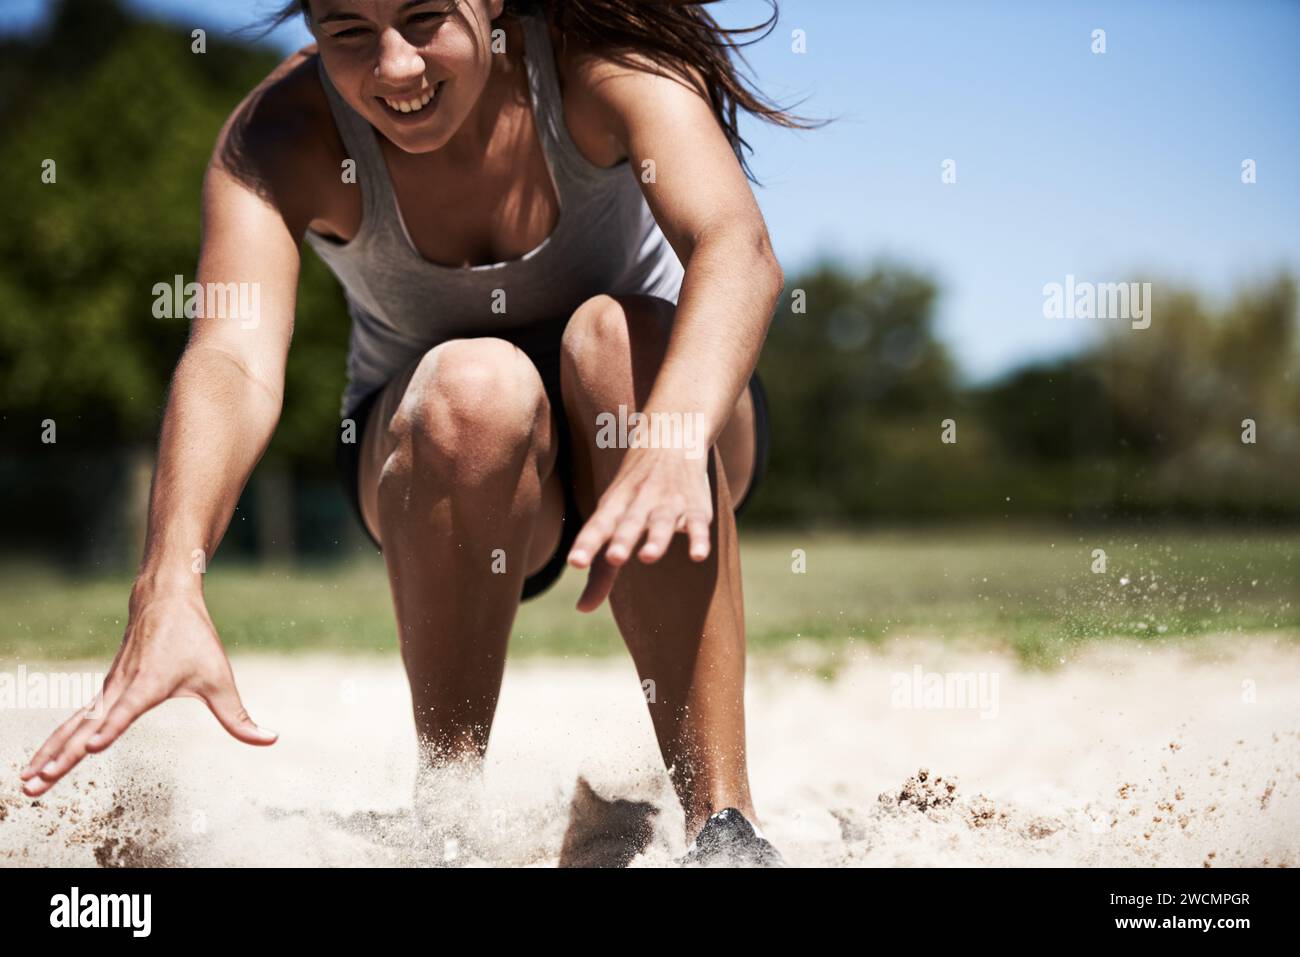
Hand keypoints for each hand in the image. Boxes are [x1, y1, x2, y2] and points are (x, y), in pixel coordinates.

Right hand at [19, 587, 275, 796]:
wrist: (165, 599)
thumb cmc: (194, 638)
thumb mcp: (220, 679)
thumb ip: (239, 716)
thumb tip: (269, 739)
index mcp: (148, 685)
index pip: (125, 711)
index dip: (111, 729)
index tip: (92, 747)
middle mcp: (120, 689)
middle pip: (84, 728)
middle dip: (61, 757)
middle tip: (35, 783)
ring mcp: (107, 691)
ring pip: (72, 726)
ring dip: (49, 754)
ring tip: (26, 783)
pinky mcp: (103, 692)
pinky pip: (73, 721)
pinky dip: (54, 742)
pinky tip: (40, 763)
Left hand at [567, 445, 713, 612]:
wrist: (671, 436)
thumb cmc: (634, 490)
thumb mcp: (613, 520)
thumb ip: (601, 570)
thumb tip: (583, 610)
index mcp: (615, 506)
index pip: (598, 526)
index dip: (587, 544)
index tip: (575, 563)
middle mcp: (639, 503)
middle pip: (629, 523)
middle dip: (622, 540)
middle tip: (613, 558)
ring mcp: (667, 502)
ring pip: (661, 521)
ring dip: (655, 538)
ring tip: (647, 557)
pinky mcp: (694, 506)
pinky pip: (696, 523)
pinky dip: (698, 538)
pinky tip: (698, 556)